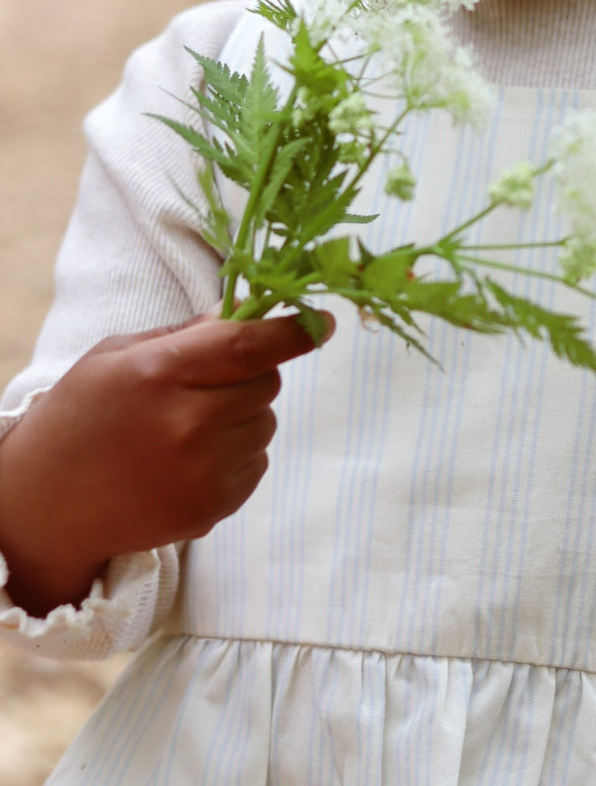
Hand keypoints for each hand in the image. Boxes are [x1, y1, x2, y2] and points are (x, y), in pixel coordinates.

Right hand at [0, 310, 332, 616]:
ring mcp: (203, 472)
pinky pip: (258, 462)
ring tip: (189, 425)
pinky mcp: (212, 509)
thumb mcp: (118, 355)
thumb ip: (186, 333)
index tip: (321, 322)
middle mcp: (189, 424)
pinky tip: (190, 457)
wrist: (47, 508)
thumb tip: (245, 313)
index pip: (250, 344)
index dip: (293, 331)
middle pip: (267, 382)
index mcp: (162, 373)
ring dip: (244, 415)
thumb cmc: (79, 417)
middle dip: (252, 373)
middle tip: (208, 382)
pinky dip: (238, 453)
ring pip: (265, 422)